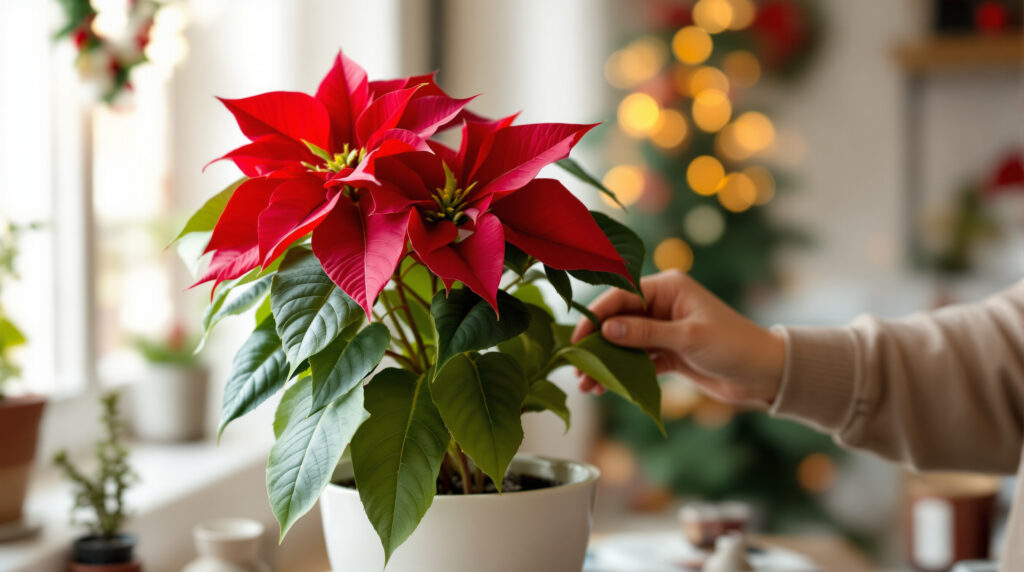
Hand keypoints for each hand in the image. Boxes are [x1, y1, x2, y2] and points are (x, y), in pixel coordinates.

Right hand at [571, 270, 785, 405]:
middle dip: (597, 345)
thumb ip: (646, 333)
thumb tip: (607, 329)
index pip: (621, 296)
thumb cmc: (733, 346)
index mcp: (667, 287)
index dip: (596, 317)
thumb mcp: (688, 338)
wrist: (764, 374)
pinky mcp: (667, 352)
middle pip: (618, 320)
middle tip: (578, 369)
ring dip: (607, 362)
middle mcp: (662, 304)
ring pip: (624, 343)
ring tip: (588, 385)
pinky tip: (606, 388)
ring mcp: (664, 329)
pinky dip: (622, 372)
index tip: (578, 341)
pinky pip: (637, 359)